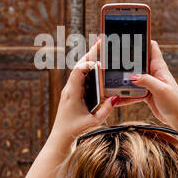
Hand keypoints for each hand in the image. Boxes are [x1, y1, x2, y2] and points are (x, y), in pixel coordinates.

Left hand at [48, 36, 114, 150]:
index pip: (78, 71)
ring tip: (100, 48)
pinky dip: (88, 68)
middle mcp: (69, 88)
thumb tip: (116, 98)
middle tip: (101, 41)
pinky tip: (97, 65)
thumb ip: (105, 110)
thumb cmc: (75, 129)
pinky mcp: (72, 92)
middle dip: (90, 53)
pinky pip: (80, 76)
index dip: (89, 64)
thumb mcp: (93, 121)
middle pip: (79, 65)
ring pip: (79, 69)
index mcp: (72, 92)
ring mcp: (70, 89)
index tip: (100, 63)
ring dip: (89, 59)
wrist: (61, 136)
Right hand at [114, 40, 177, 127]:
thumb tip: (132, 76)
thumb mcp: (161, 90)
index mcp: (159, 67)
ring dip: (122, 78)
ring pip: (132, 76)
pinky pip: (132, 91)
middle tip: (111, 56)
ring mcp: (149, 82)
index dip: (142, 38)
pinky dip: (124, 94)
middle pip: (137, 60)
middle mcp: (153, 72)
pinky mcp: (145, 93)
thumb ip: (147, 81)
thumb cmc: (175, 103)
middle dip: (125, 58)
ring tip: (109, 77)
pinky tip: (115, 97)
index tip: (129, 34)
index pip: (151, 46)